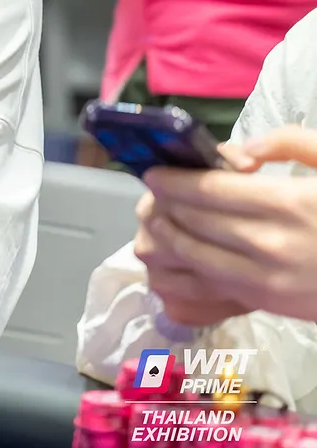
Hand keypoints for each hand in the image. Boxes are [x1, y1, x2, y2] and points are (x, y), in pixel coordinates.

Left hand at [140, 131, 316, 319]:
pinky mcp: (272, 304)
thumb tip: (245, 149)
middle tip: (153, 191)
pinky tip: (184, 250)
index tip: (154, 171)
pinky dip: (189, 266)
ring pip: (193, 256)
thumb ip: (294, 143)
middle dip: (164, 205)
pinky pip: (214, 283)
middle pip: (191, 222)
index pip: (205, 190)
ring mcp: (268, 280)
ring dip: (168, 236)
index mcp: (288, 202)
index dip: (171, 180)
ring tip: (160, 218)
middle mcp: (269, 243)